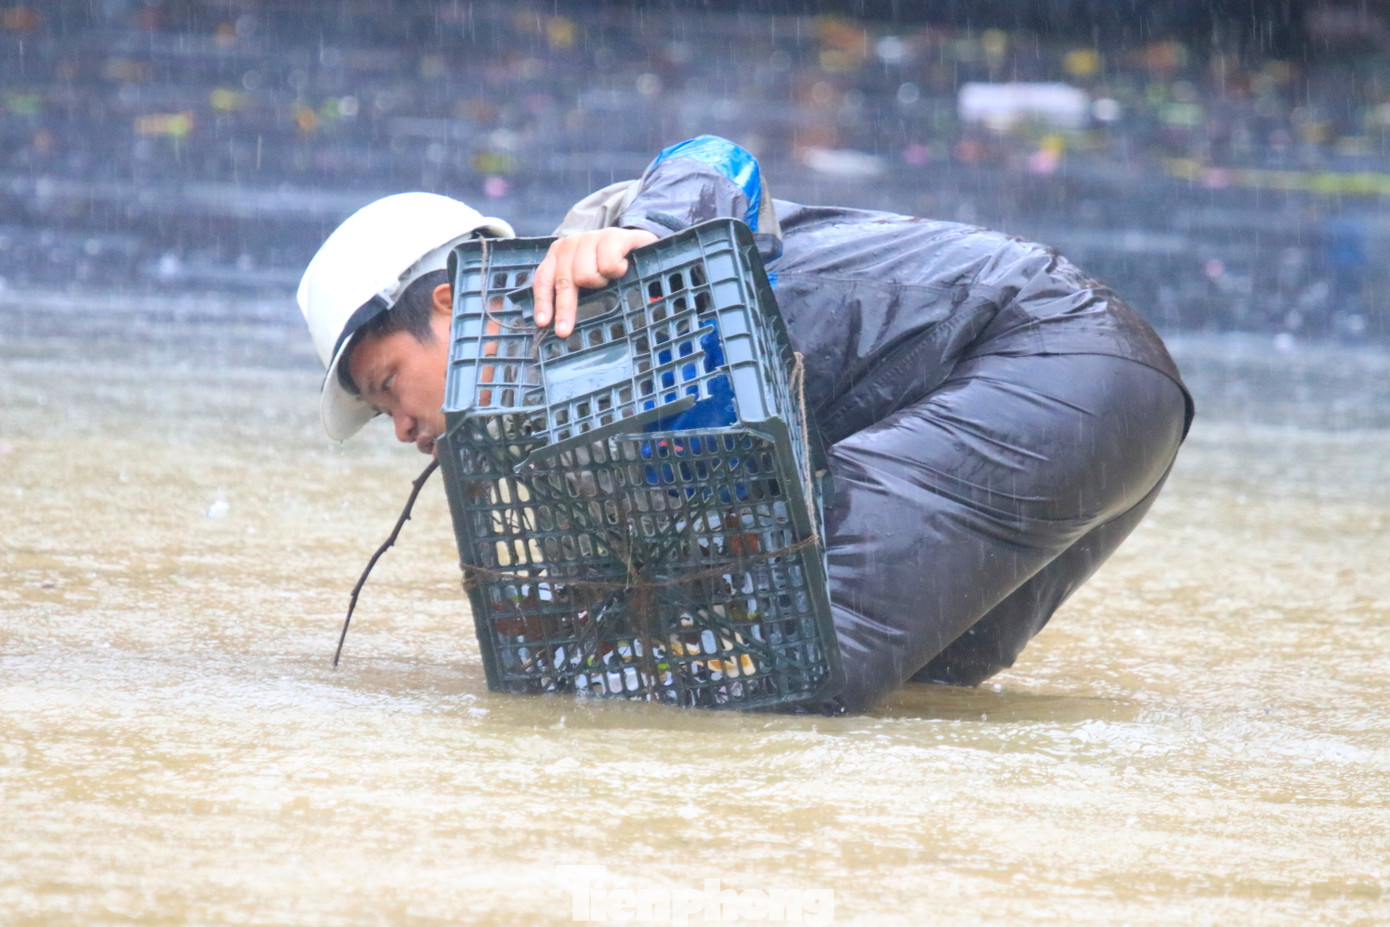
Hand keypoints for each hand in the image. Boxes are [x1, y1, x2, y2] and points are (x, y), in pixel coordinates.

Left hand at [532, 227, 658, 337]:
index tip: (543, 323)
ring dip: (600, 282)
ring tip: (608, 278)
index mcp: (558, 254)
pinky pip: (609, 265)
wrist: (639, 242)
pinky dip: (617, 271)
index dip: (542, 301)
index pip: (543, 278)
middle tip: (565, 330)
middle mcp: (570, 244)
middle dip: (565, 308)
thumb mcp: (587, 275)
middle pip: (563, 281)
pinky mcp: (611, 236)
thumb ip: (572, 291)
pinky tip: (622, 267)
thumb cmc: (609, 263)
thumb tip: (561, 323)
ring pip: (585, 276)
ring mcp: (589, 238)